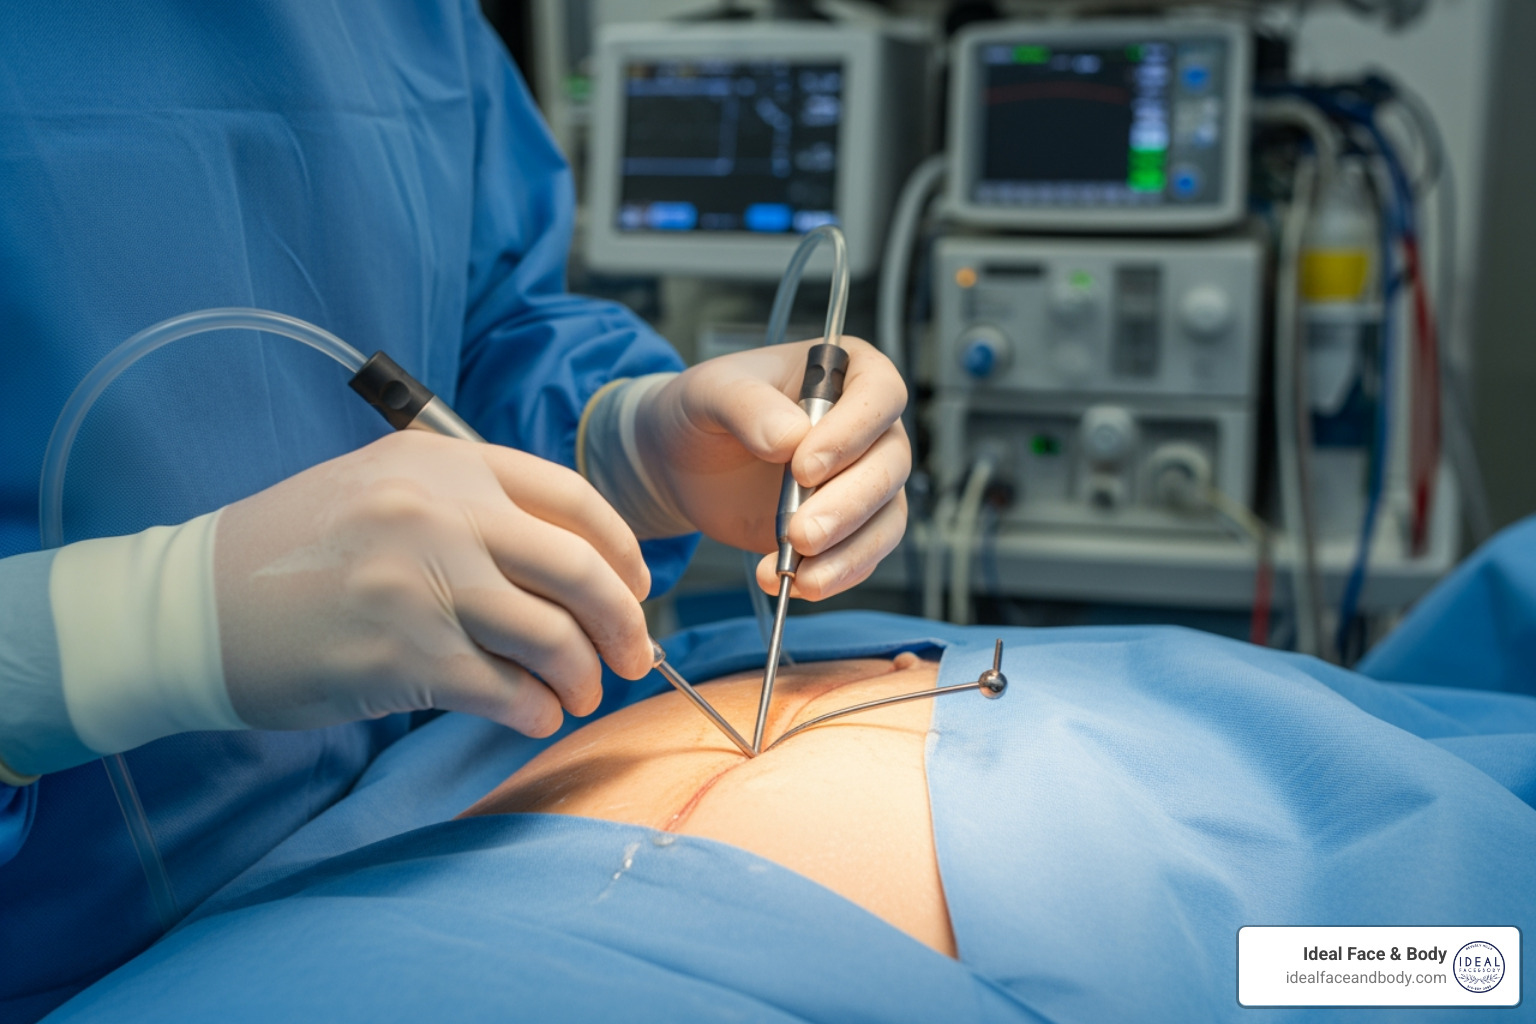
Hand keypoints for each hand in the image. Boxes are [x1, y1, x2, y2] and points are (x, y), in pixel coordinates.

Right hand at [215, 431, 652, 737]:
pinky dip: (537, 711)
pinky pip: (507, 691)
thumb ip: (473, 506)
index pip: (572, 498)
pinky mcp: (405, 655)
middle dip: (624, 623)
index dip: (622, 551)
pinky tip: (533, 714)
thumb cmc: (297, 551)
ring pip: (553, 637)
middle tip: (635, 655)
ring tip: (579, 692)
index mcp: (444, 461)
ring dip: (583, 677)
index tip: (637, 586)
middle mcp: (442, 512)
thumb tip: (576, 563)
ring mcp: (423, 583)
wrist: (196, 605)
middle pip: (580, 570)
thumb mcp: (385, 487)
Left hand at [634, 336, 908, 599]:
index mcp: (848, 371)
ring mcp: (863, 480)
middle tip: (801, 533)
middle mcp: (868, 426)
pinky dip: (833, 574)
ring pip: (886, 518)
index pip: (879, 395)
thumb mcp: (712, 392)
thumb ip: (749, 406)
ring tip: (799, 574)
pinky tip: (793, 582)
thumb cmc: (705, 409)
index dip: (852, 433)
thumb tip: (791, 438)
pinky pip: (862, 555)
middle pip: (890, 465)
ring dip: (847, 552)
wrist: (683, 461)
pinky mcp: (848, 528)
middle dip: (848, 505)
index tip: (805, 467)